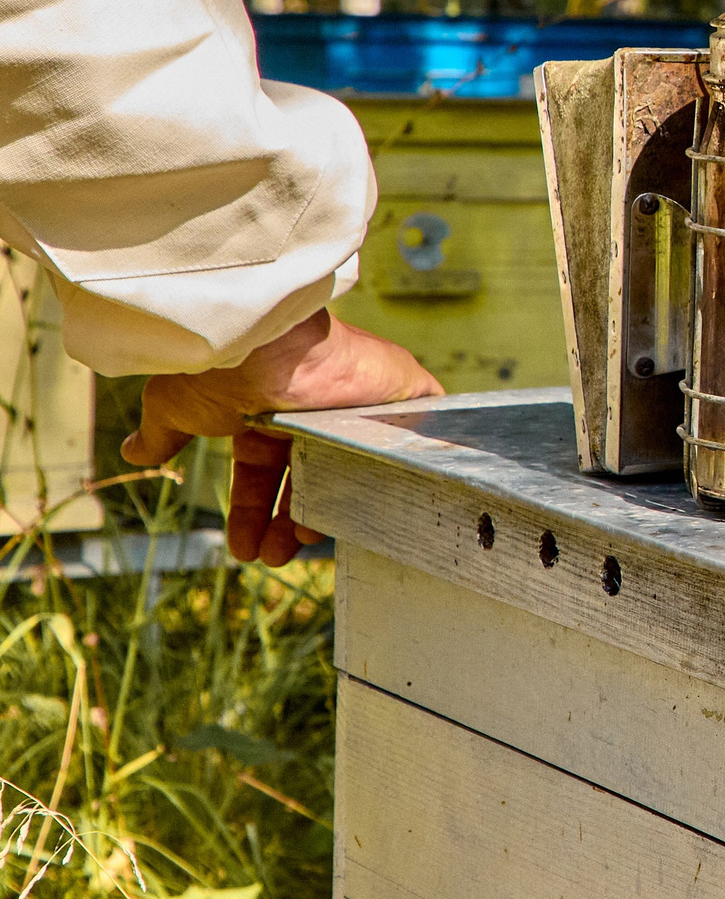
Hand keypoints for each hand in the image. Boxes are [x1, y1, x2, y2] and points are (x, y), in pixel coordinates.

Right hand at [125, 309, 442, 565]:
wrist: (261, 342)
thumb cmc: (220, 369)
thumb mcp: (178, 406)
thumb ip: (163, 431)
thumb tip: (133, 450)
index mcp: (267, 409)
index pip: (264, 471)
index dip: (254, 512)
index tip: (245, 549)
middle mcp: (312, 407)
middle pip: (310, 477)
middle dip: (289, 522)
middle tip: (274, 556)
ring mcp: (356, 401)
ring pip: (355, 469)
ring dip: (332, 509)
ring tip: (301, 542)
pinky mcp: (401, 391)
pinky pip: (418, 435)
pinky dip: (410, 464)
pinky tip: (392, 500)